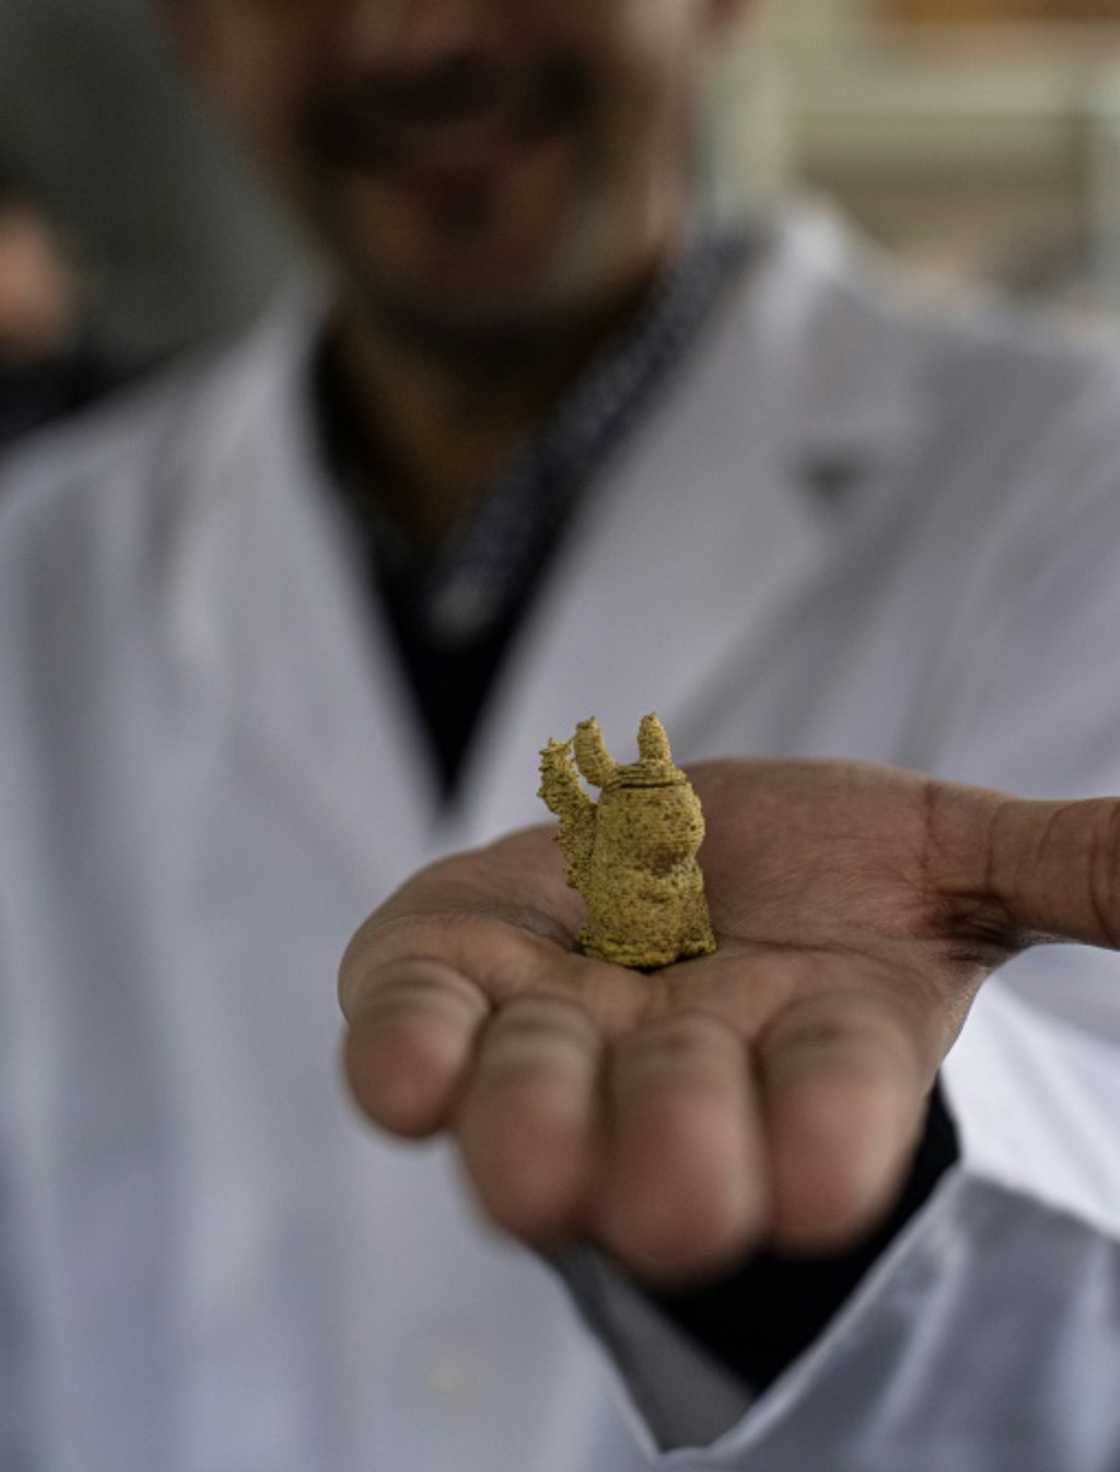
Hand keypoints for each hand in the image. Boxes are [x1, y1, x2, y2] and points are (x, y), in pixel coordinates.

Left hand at [338, 761, 1118, 1281]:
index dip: (830, 1135)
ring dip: (531, 1128)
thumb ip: (1059, 866)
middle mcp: (679, 1061)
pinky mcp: (446, 973)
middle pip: (680, 1121)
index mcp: (815, 1041)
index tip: (821, 1183)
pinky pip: (418, 1029)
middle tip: (677, 1202)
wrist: (657, 829)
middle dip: (676, 1154)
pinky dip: (408, 1052)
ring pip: (537, 1097)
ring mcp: (551, 1025)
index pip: (835, 1098)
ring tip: (531, 1174)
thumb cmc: (817, 866)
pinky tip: (406, 1074)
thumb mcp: (948, 853)